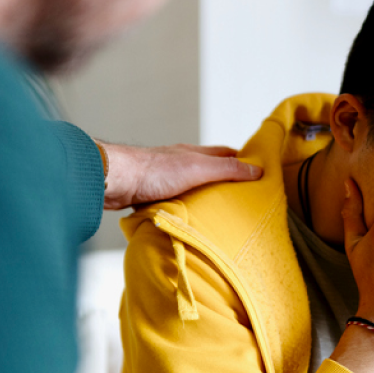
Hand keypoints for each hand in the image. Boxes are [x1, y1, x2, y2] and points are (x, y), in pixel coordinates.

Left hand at [100, 142, 262, 209]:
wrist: (116, 180)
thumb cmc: (153, 171)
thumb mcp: (198, 168)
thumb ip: (226, 168)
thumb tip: (257, 169)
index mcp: (194, 153)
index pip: (225, 153)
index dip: (242, 160)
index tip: (257, 173)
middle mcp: (180, 163)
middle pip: (208, 169)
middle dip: (224, 180)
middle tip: (240, 198)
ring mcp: (165, 179)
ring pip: (191, 186)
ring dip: (203, 196)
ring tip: (218, 214)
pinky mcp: (151, 193)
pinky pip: (174, 200)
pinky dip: (184, 207)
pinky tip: (188, 219)